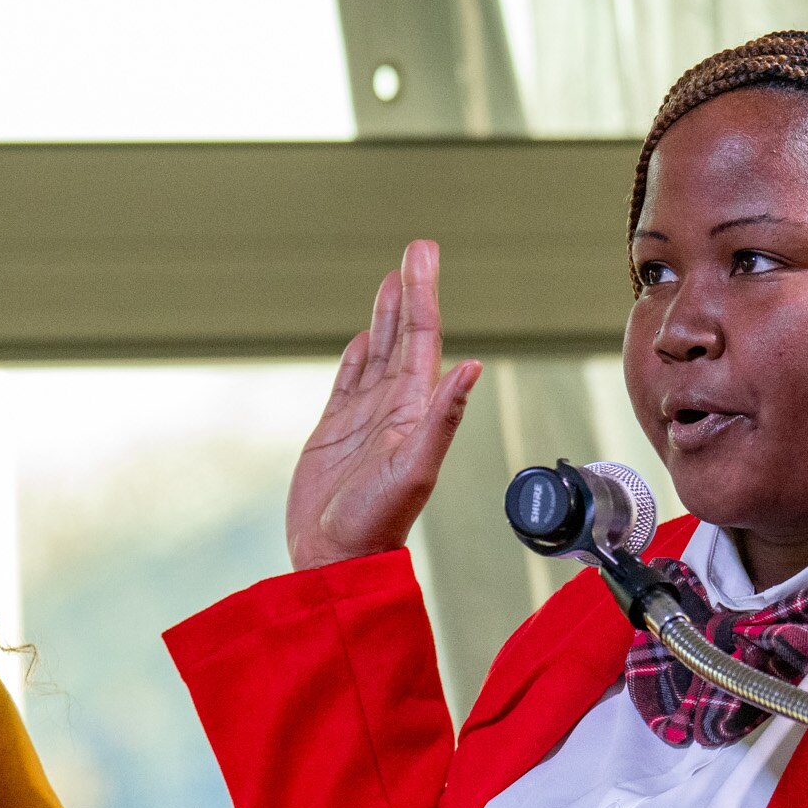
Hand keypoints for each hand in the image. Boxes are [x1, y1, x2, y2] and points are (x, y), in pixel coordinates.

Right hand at [287, 240, 481, 569]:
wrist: (336, 558)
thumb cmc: (376, 523)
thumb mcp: (414, 470)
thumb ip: (442, 419)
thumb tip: (472, 366)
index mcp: (415, 409)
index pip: (423, 339)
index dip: (423, 295)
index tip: (422, 255)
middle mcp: (395, 407)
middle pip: (404, 336)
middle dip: (411, 292)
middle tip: (417, 249)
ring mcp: (365, 418)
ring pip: (379, 352)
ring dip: (387, 316)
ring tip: (394, 280)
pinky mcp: (336, 431)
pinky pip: (351, 381)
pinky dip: (359, 354)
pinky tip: (366, 336)